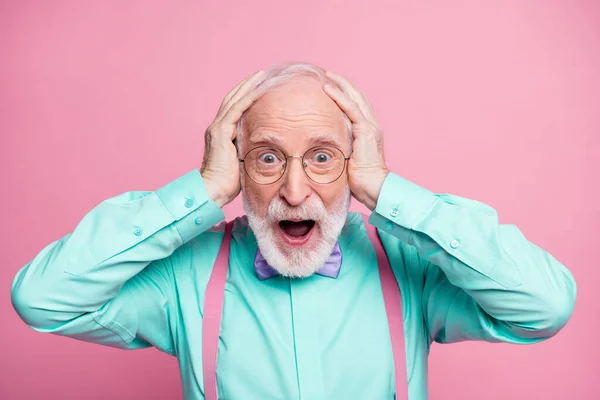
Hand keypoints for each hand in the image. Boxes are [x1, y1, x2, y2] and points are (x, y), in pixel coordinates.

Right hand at [201, 70, 265, 206]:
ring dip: (248, 86)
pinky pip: (236, 110)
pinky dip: (247, 99)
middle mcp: (217, 127)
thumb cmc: (228, 183)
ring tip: (261, 76)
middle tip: (262, 74)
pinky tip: (258, 91)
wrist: (213, 191)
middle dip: (247, 85)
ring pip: (234, 100)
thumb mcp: (243, 162)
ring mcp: (217, 129)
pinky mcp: (220, 133)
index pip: (234, 108)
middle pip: (232, 99)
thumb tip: (267, 151)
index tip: (259, 87)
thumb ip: (250, 151)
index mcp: (221, 133)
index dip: (245, 96)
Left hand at [323, 71, 388, 210]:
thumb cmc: (359, 181)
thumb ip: (338, 150)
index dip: (344, 94)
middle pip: (357, 96)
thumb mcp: (346, 160)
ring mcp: (370, 127)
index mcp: (367, 131)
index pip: (355, 106)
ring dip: (340, 85)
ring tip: (326, 74)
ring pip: (355, 98)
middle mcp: (371, 125)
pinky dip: (340, 97)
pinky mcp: (366, 131)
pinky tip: (328, 88)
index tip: (329, 85)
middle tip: (327, 73)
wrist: (374, 188)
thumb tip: (319, 150)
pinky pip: (352, 108)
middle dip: (343, 84)